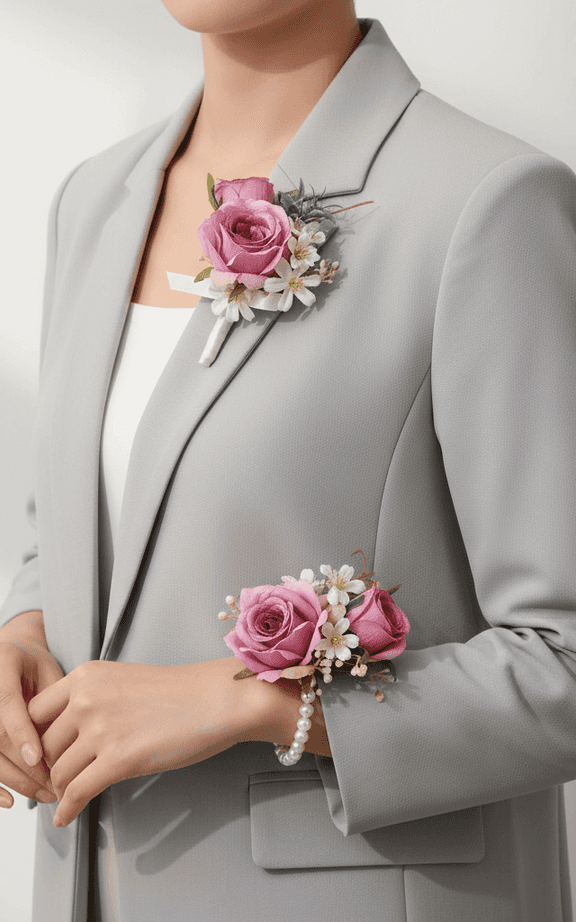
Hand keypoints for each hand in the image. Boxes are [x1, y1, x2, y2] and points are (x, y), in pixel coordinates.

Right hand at [0, 618, 62, 808]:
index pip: (7, 705)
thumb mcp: (47, 672)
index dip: (21, 734)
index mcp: (3, 663)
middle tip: (52, 786)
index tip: (39, 758)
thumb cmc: (32, 665)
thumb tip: (65, 743)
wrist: (9, 654)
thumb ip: (52, 701)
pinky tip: (10, 800)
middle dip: (23, 768)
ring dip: (13, 781)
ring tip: (43, 794)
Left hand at [28, 656, 273, 827]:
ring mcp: (101, 729)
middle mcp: (87, 699)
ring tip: (67, 796)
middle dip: (48, 767)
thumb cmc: (179, 692)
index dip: (34, 738)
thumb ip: (91, 698)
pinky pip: (77, 792)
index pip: (34, 711)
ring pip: (58, 772)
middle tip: (56, 780)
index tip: (44, 753)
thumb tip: (67, 732)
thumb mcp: (122, 680)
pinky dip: (68, 809)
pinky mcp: (119, 759)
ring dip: (60, 789)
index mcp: (86, 676)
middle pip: (42, 745)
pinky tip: (67, 816)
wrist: (216, 699)